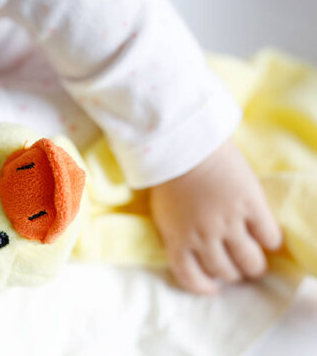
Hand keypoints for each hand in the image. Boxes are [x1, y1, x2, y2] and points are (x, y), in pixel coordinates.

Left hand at [149, 139, 282, 293]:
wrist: (185, 144)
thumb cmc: (168, 175)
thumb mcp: (162, 212)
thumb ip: (175, 234)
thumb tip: (189, 250)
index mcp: (177, 239)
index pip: (190, 277)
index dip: (203, 287)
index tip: (212, 288)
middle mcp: (203, 237)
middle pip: (224, 271)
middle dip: (232, 274)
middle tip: (237, 269)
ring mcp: (229, 222)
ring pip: (249, 262)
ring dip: (254, 267)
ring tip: (255, 263)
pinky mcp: (251, 205)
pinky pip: (268, 235)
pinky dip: (270, 242)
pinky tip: (267, 239)